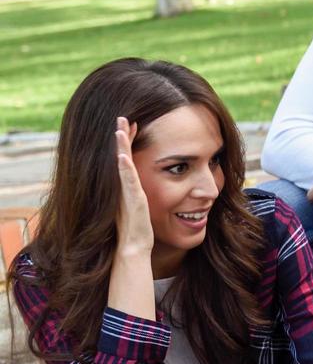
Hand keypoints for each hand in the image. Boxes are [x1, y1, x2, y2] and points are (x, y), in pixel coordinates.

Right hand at [114, 117, 152, 259]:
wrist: (134, 247)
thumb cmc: (137, 228)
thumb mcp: (139, 204)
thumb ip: (137, 192)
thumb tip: (142, 185)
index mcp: (126, 185)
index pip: (125, 157)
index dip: (126, 141)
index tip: (129, 123)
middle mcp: (123, 186)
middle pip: (121, 155)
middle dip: (122, 136)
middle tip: (121, 116)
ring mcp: (127, 193)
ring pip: (123, 165)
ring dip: (122, 146)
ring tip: (120, 128)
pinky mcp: (133, 201)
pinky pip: (128, 182)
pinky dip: (125, 168)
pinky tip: (123, 156)